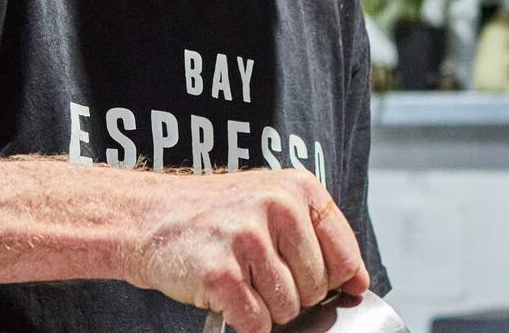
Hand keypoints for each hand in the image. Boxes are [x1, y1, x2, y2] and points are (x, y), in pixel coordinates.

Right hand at [120, 168, 369, 332]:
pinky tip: (225, 293)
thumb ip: (317, 237)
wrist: (149, 217)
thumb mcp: (272, 204)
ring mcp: (247, 239)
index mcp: (298, 188)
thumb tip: (359, 284)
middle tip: (257, 271)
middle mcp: (277, 207)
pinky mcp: (220, 272)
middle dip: (292, 293)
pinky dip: (242, 320)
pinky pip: (256, 322)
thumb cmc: (215, 216)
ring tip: (239, 277)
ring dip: (265, 307)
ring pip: (289, 310)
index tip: (311, 280)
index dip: (334, 282)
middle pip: (318, 290)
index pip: (346, 258)